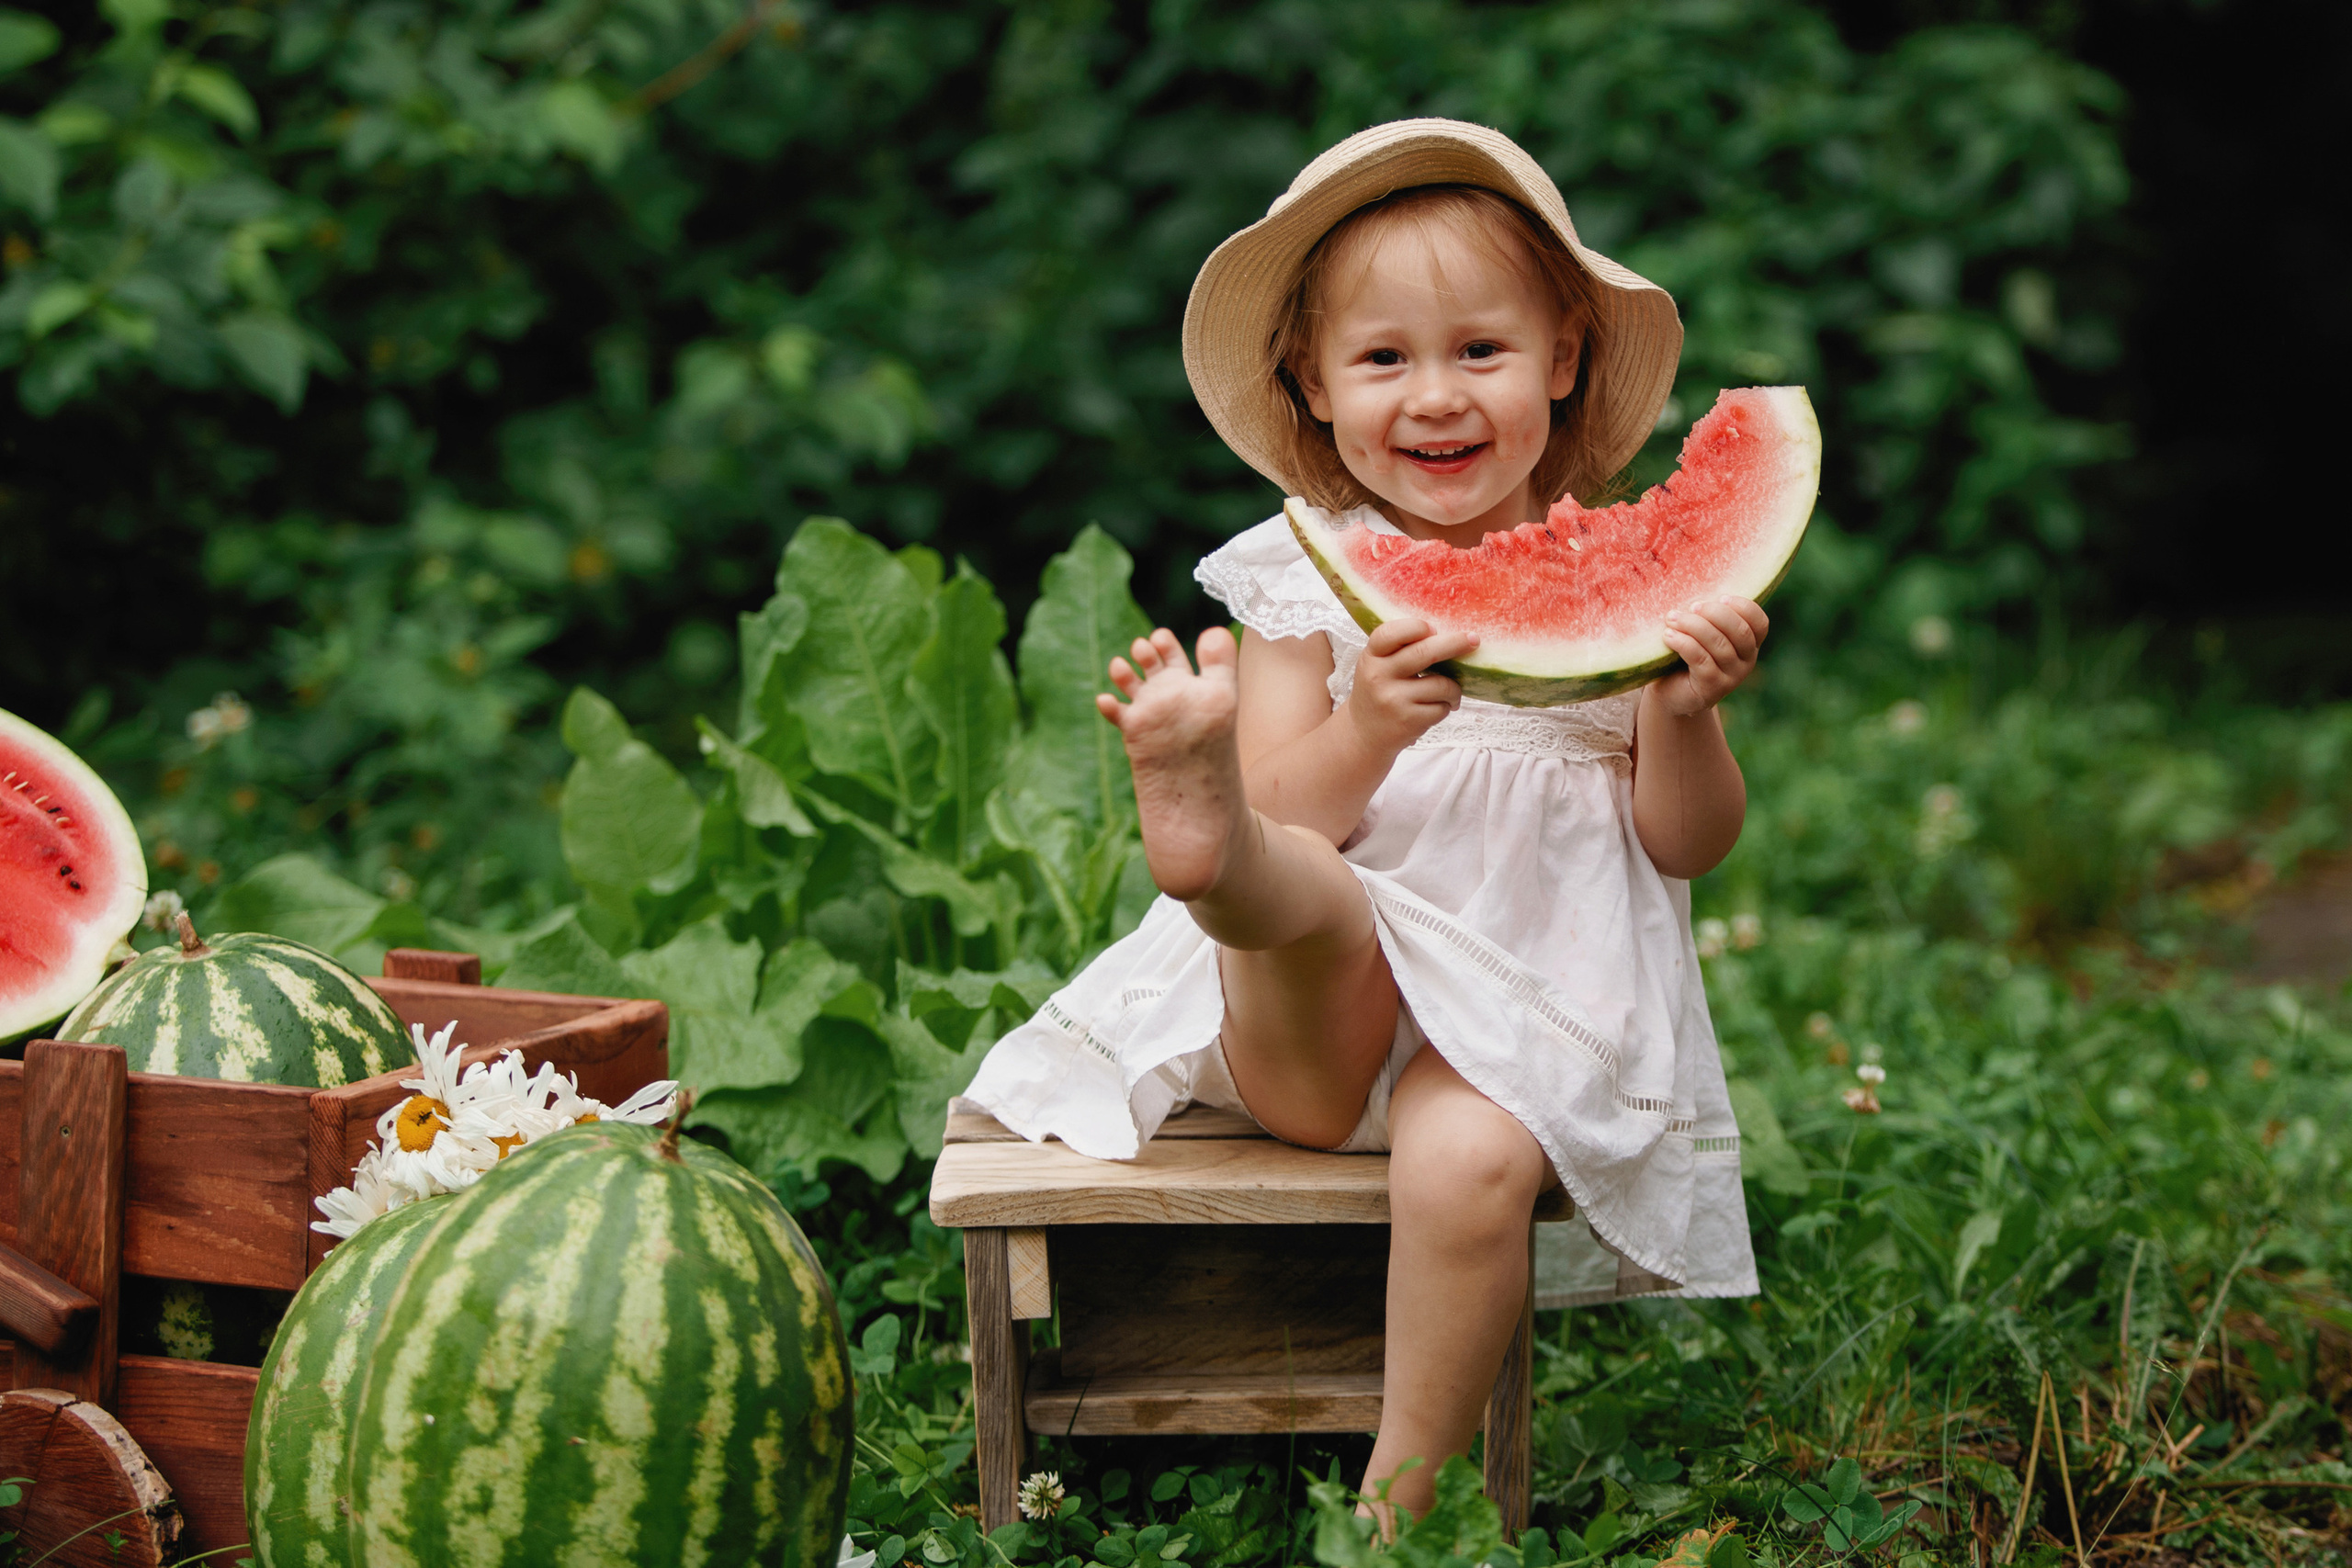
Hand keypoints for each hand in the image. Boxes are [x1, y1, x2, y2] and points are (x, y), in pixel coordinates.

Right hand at [1344, 618, 1477, 755]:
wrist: (1363, 735)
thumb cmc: (1378, 693)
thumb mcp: (1377, 666)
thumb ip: (1400, 650)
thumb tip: (1447, 633)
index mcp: (1371, 657)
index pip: (1390, 633)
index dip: (1415, 627)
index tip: (1434, 629)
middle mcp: (1379, 676)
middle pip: (1425, 653)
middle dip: (1455, 643)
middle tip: (1474, 640)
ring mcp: (1394, 700)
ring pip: (1442, 685)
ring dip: (1453, 690)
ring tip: (1449, 694)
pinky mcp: (1408, 721)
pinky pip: (1442, 708)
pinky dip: (1445, 708)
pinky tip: (1435, 710)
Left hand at [1654, 597, 1768, 717]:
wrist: (1671, 693)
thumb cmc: (1685, 655)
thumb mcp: (1701, 633)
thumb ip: (1707, 616)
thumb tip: (1696, 587)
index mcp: (1749, 644)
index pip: (1759, 623)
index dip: (1744, 607)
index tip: (1721, 596)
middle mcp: (1746, 661)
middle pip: (1740, 632)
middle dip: (1715, 614)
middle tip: (1692, 606)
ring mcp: (1731, 678)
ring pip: (1719, 645)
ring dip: (1693, 626)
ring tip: (1672, 618)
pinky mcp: (1712, 688)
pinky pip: (1701, 660)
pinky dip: (1684, 644)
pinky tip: (1668, 635)